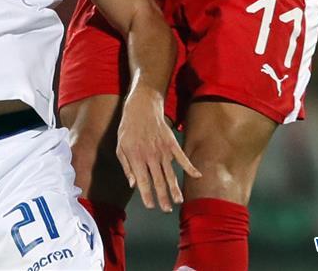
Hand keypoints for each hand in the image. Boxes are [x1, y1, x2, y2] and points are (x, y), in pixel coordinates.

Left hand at [116, 86, 200, 211]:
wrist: (142, 106)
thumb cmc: (128, 128)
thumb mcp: (121, 146)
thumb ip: (126, 167)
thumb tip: (133, 185)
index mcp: (136, 157)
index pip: (143, 181)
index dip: (147, 195)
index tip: (151, 206)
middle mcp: (151, 155)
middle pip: (158, 180)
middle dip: (162, 197)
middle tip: (166, 210)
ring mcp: (163, 149)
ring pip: (170, 173)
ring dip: (174, 188)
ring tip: (178, 202)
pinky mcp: (172, 143)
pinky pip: (182, 157)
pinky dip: (190, 167)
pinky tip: (197, 176)